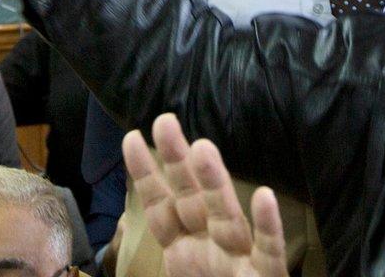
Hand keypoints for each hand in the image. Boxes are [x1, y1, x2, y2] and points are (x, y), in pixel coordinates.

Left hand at [125, 114, 285, 276]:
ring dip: (215, 184)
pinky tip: (264, 198)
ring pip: (226, 218)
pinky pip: (269, 252)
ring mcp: (240, 262)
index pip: (161, 207)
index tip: (130, 137)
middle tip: (164, 121)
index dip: (145, 174)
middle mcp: (211, 249)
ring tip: (203, 148)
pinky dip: (268, 227)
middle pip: (191, 200)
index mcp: (185, 253)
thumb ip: (152, 256)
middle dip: (176, 161)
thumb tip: (115, 252)